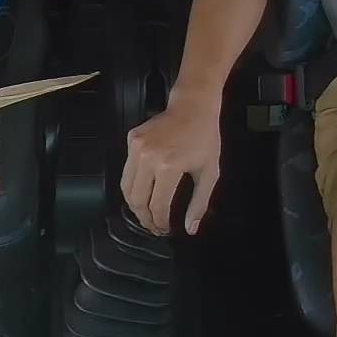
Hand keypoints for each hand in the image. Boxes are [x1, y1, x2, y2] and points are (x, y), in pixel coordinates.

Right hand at [121, 95, 221, 235]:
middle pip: (137, 200)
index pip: (157, 205)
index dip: (160, 222)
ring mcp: (137, 147)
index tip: (165, 229)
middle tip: (153, 226)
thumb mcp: (209, 173)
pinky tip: (144, 191)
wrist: (193, 106)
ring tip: (146, 213)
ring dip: (134, 204)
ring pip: (126, 187)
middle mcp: (148, 157)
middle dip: (144, 218)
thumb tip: (190, 228)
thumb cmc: (205, 138)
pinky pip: (127, 170)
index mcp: (169, 166)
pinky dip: (133, 184)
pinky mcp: (131, 140)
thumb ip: (200, 203)